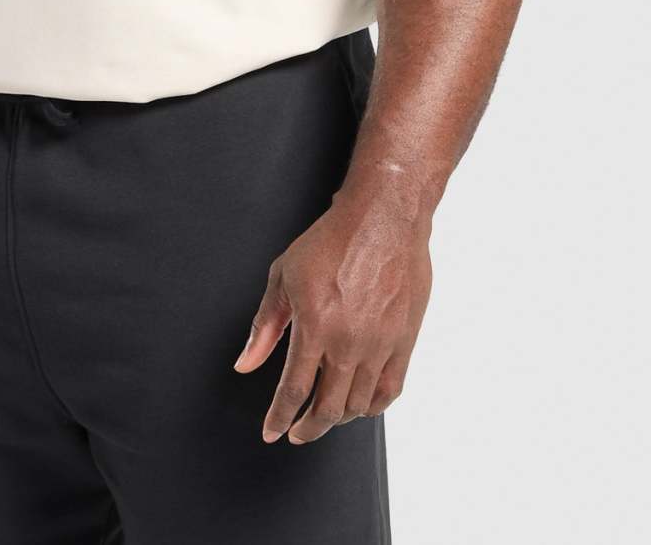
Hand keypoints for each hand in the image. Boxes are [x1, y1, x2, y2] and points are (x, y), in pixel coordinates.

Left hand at [233, 193, 432, 443]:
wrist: (383, 218)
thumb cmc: (332, 240)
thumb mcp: (284, 275)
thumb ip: (265, 325)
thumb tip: (246, 364)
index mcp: (315, 325)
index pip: (293, 390)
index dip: (279, 418)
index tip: (271, 431)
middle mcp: (349, 342)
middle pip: (328, 409)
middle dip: (307, 428)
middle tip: (296, 431)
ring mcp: (380, 344)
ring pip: (358, 405)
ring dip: (338, 418)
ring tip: (325, 413)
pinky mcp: (404, 340)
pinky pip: (389, 390)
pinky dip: (372, 406)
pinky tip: (360, 404)